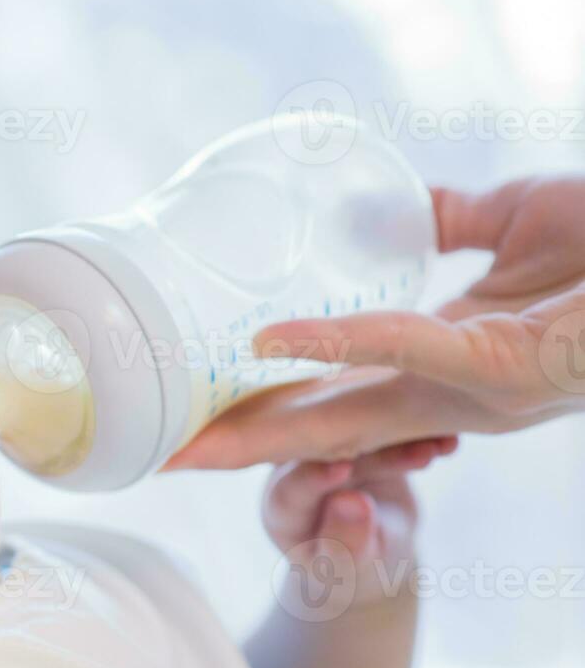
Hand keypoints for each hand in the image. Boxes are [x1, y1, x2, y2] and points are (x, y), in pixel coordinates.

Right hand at [163, 179, 584, 469]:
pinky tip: (269, 339)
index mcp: (448, 365)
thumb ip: (438, 220)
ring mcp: (472, 387)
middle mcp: (452, 394)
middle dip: (239, 451)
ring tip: (184, 441)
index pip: (337, 400)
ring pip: (345, 417)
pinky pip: (401, 350)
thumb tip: (365, 207)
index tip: (195, 418)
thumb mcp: (511, 217)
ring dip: (260, 430)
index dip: (265, 413)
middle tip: (156, 461)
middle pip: (323, 433)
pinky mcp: (499, 363)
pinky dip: (331, 345)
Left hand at [262, 436, 456, 611]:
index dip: (313, 477)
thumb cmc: (346, 569)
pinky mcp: (363, 438)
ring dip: (403, 440)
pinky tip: (451, 439)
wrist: (368, 553)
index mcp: (282, 503)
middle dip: (370, 450)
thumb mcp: (344, 568)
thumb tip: (354, 503)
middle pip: (331, 452)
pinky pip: (393, 433)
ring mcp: (331, 448)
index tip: (342, 469)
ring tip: (438, 450)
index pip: (291, 488)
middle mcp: (298, 466)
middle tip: (409, 449)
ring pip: (367, 437)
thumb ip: (344, 542)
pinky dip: (421, 437)